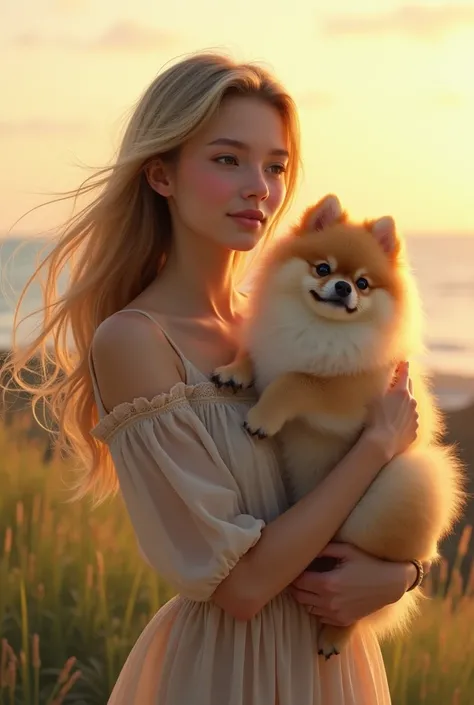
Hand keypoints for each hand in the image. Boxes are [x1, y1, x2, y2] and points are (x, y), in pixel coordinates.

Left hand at [289, 542, 413, 626]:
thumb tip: (305, 547)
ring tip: (309, 585)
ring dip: (305, 597)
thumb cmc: (368, 562)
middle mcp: (330, 601)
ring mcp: (336, 614)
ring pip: (307, 608)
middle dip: (295, 586)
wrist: (390, 584)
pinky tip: (322, 596)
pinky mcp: (342, 621)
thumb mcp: (346, 550)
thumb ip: (324, 549)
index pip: (298, 581)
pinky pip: (320, 617)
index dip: (293, 574)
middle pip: (299, 596)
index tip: (294, 566)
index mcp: (328, 583)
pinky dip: (316, 607)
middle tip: (297, 575)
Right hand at [364, 361, 418, 461]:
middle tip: (399, 380)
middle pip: (410, 388)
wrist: (381, 443)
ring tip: (393, 409)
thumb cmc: (374, 419)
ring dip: (404, 404)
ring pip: (411, 406)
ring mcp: (415, 417)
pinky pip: (411, 422)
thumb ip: (383, 387)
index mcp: (402, 392)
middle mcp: (412, 402)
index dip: (404, 366)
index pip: (405, 373)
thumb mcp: (374, 398)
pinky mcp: (415, 430)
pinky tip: (395, 424)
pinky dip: (405, 420)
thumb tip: (387, 381)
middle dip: (404, 383)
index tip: (404, 361)